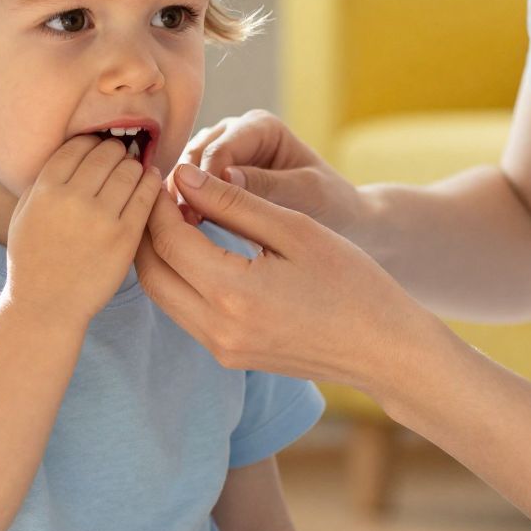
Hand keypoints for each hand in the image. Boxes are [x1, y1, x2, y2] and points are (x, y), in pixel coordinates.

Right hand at [5, 136, 162, 326]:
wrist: (46, 304)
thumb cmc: (32, 259)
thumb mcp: (23, 214)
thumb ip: (42, 182)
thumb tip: (74, 152)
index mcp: (45, 190)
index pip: (76, 146)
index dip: (91, 141)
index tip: (98, 146)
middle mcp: (73, 199)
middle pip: (105, 154)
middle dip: (115, 150)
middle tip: (120, 154)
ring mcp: (101, 218)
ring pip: (129, 171)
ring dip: (134, 165)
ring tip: (134, 169)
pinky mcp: (124, 237)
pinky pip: (145, 197)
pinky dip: (151, 183)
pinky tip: (151, 180)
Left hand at [135, 162, 438, 392]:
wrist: (384, 350)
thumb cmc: (353, 283)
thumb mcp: (295, 229)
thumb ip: (234, 202)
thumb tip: (183, 176)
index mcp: (233, 293)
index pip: (167, 239)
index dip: (158, 202)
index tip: (165, 173)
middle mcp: (217, 329)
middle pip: (149, 271)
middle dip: (146, 228)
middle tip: (161, 193)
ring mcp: (221, 349)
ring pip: (162, 294)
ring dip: (159, 254)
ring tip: (176, 216)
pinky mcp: (229, 357)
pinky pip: (184, 313)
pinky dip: (178, 278)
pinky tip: (197, 250)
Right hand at [173, 110, 367, 238]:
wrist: (340, 220)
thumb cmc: (330, 203)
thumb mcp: (305, 193)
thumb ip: (266, 185)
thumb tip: (223, 179)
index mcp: (260, 127)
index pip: (221, 149)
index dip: (205, 180)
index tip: (196, 216)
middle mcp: (234, 134)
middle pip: (194, 156)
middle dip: (186, 190)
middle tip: (182, 227)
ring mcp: (218, 156)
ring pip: (184, 172)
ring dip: (178, 200)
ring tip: (178, 233)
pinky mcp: (210, 181)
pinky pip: (187, 190)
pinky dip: (182, 209)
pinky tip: (179, 234)